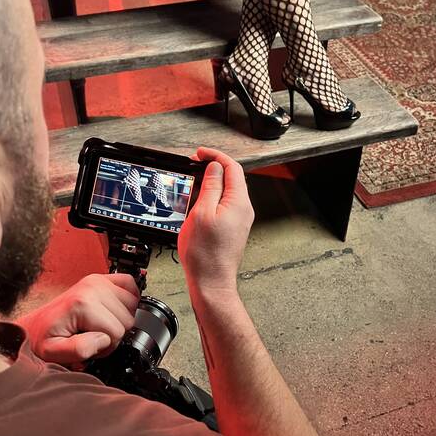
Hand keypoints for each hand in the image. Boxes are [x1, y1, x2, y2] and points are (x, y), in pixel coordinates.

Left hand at [18, 274, 139, 364]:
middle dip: (113, 333)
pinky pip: (130, 284)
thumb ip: (79, 350)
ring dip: (120, 319)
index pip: (117, 333)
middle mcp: (93, 287)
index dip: (106, 346)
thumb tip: (103, 339)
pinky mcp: (102, 278)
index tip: (89, 344)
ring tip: (99, 324)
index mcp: (83, 304)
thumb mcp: (54, 353)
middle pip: (128, 320)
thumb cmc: (45, 337)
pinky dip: (128, 299)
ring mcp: (98, 280)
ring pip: (133, 306)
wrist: (38, 324)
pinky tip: (113, 309)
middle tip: (93, 335)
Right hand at [178, 147, 253, 294]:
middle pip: (231, 178)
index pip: (232, 168)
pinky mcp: (232, 229)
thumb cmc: (205, 254)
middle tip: (193, 165)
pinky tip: (197, 202)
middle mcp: (243, 209)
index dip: (215, 156)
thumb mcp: (202, 213)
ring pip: (226, 192)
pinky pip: (223, 205)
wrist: (211, 282)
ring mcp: (239, 220)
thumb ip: (210, 186)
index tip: (199, 153)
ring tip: (192, 182)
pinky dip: (211, 197)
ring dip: (210, 183)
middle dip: (212, 167)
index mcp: (238, 202)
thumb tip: (214, 168)